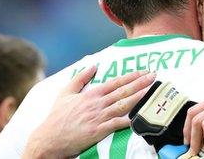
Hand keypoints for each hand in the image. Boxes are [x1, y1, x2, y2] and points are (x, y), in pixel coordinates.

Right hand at [23, 66, 155, 158]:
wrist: (49, 138)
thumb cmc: (57, 117)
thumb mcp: (66, 93)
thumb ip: (80, 78)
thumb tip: (94, 65)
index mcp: (91, 94)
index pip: (115, 82)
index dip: (131, 76)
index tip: (143, 71)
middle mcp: (97, 103)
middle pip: (123, 91)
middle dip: (140, 83)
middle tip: (154, 76)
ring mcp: (99, 117)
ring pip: (123, 105)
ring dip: (138, 97)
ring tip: (151, 90)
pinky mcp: (98, 131)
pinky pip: (117, 124)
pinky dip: (129, 120)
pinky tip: (139, 116)